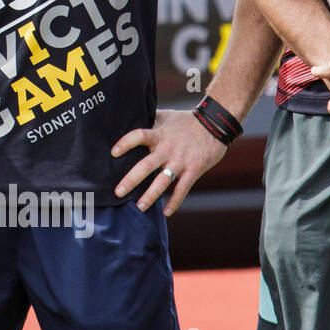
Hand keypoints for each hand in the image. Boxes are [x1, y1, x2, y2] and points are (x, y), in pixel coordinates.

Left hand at [111, 109, 226, 214]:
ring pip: (163, 182)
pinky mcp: (194, 170)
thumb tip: (127, 118)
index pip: (138, 136)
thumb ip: (148, 120)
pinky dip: (175, 202)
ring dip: (150, 196)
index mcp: (158, 135)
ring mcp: (181, 161)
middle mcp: (167, 150)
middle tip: (118, 193)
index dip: (125, 143)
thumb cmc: (186, 120)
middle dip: (131, 180)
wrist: (215, 124)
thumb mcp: (165, 116)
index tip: (113, 153)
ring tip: (139, 207)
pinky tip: (166, 213)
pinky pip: (182, 189)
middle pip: (146, 166)